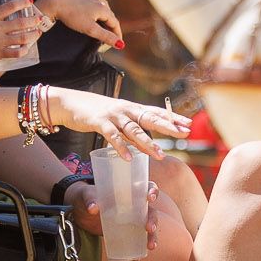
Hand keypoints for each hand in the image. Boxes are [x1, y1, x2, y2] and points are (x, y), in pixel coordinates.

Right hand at [0, 0, 42, 65]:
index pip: (10, 6)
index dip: (22, 2)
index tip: (30, 1)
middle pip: (20, 23)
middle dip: (33, 20)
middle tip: (39, 18)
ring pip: (22, 38)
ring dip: (33, 35)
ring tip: (38, 32)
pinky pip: (16, 53)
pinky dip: (24, 50)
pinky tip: (27, 48)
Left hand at [38, 0, 123, 48]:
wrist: (55, 3)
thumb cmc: (72, 17)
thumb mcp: (90, 29)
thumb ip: (106, 36)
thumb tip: (121, 45)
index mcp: (103, 9)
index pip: (115, 23)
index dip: (117, 34)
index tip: (118, 43)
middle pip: (109, 13)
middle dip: (110, 24)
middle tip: (109, 35)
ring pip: (103, 2)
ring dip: (105, 12)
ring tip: (103, 20)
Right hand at [56, 89, 189, 157]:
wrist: (71, 103)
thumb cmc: (97, 113)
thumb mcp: (118, 118)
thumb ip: (132, 128)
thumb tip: (148, 143)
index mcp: (132, 109)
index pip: (157, 112)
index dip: (173, 118)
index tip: (189, 125)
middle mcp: (126, 110)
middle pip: (150, 119)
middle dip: (168, 127)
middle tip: (183, 134)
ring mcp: (114, 115)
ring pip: (134, 130)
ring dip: (147, 143)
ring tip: (159, 154)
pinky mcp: (100, 122)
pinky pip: (112, 136)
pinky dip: (121, 147)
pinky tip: (129, 158)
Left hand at [70, 180, 173, 242]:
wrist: (78, 212)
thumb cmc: (85, 197)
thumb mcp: (86, 195)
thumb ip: (89, 198)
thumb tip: (93, 208)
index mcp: (128, 191)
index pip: (146, 188)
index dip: (152, 191)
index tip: (149, 198)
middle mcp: (134, 205)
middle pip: (150, 211)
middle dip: (153, 220)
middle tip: (149, 228)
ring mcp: (131, 220)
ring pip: (148, 228)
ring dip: (152, 237)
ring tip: (150, 246)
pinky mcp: (124, 233)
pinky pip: (136, 242)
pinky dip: (138, 250)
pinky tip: (137, 258)